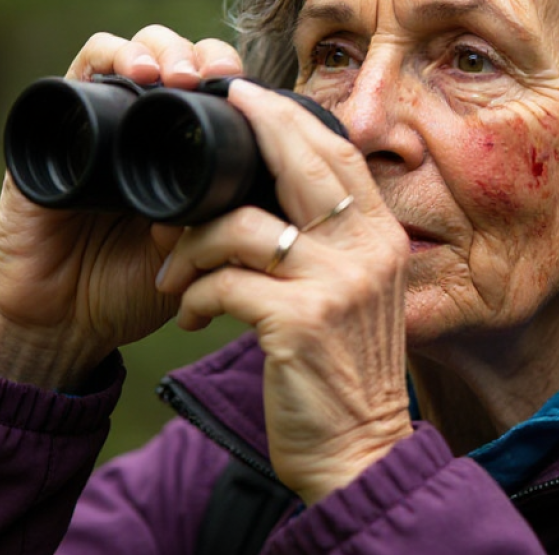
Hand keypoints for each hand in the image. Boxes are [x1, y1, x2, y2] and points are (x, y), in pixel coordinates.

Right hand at [0, 26, 243, 390]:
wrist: (69, 320)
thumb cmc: (133, 292)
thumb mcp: (196, 258)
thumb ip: (223, 224)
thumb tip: (258, 189)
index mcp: (181, 164)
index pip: (212, 100)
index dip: (234, 88)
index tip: (257, 100)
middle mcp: (142, 139)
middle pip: (176, 65)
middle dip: (201, 59)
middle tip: (218, 79)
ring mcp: (100, 130)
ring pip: (133, 55)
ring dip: (161, 51)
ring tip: (180, 75)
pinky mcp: (57, 131)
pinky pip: (81, 72)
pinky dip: (110, 58)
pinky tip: (138, 74)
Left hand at [156, 81, 413, 504]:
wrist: (357, 453)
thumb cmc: (345, 380)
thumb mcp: (355, 303)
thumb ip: (332, 250)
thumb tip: (272, 205)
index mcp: (382, 242)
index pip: (338, 153)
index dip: (286, 116)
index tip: (242, 98)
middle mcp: (367, 254)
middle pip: (298, 161)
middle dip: (241, 138)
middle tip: (190, 152)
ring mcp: (335, 287)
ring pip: (241, 226)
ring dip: (193, 246)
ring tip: (176, 275)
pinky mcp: (299, 324)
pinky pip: (224, 282)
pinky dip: (196, 295)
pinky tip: (193, 316)